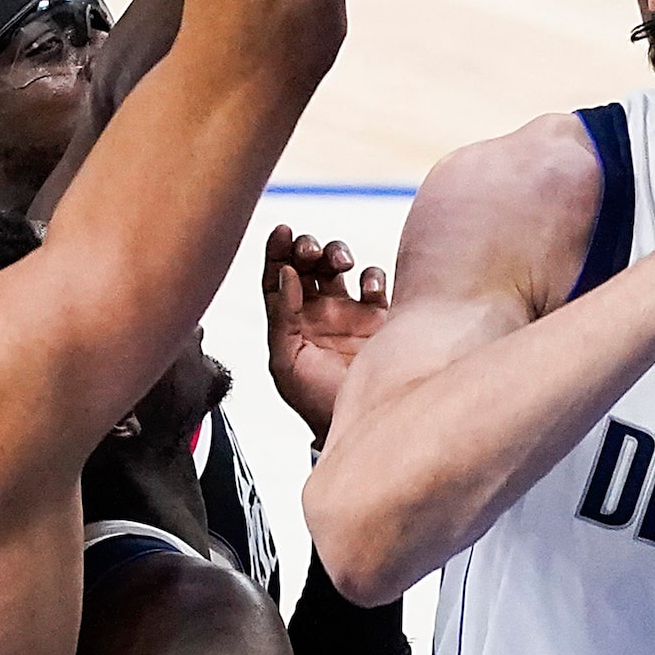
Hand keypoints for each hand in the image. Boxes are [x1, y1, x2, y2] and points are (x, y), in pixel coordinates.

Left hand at [262, 225, 389, 440]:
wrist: (359, 423)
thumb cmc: (316, 402)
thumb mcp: (286, 363)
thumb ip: (282, 318)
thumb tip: (286, 274)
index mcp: (289, 323)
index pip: (276, 278)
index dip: (276, 251)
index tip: (282, 231)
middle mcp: (316, 314)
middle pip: (307, 264)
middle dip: (307, 248)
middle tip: (311, 251)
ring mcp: (349, 314)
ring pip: (338, 266)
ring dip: (337, 253)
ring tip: (341, 263)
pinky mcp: (379, 319)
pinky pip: (374, 284)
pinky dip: (372, 276)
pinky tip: (369, 288)